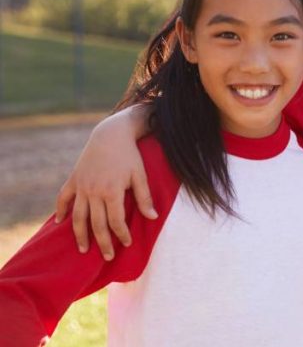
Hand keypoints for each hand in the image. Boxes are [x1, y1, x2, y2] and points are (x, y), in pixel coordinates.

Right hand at [53, 114, 155, 259]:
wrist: (110, 134)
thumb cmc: (129, 155)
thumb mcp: (140, 175)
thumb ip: (145, 197)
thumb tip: (153, 218)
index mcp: (112, 191)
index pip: (116, 221)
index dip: (121, 234)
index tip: (127, 244)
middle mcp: (93, 191)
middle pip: (96, 223)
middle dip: (103, 242)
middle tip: (108, 257)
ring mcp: (81, 186)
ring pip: (77, 216)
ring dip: (80, 234)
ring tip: (84, 249)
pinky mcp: (73, 179)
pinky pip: (63, 198)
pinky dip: (60, 211)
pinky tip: (60, 223)